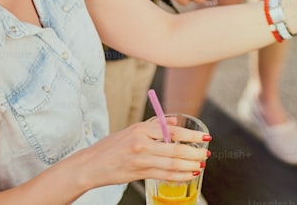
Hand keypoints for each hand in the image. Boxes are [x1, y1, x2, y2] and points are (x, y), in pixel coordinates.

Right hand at [77, 118, 209, 188]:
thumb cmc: (111, 146)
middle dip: (195, 153)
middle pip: (175, 150)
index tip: (205, 137)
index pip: (173, 132)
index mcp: (141, 130)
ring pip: (172, 165)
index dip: (192, 135)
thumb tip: (176, 121)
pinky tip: (189, 174)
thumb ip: (155, 126)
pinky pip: (164, 175)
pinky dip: (179, 176)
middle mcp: (142, 144)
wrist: (90, 165)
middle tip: (206, 153)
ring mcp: (141, 160)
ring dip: (190, 165)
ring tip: (201, 164)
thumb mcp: (132, 129)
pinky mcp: (139, 174)